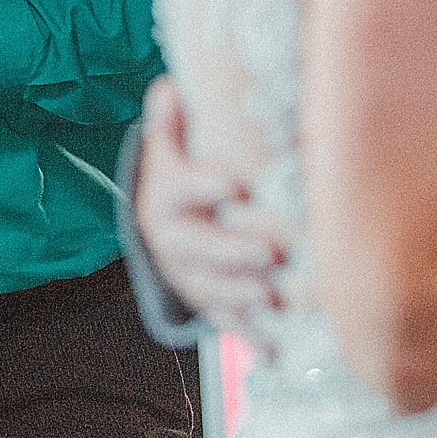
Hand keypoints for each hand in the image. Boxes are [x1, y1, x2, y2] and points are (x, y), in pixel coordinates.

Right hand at [134, 76, 287, 348]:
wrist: (159, 223)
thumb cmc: (178, 172)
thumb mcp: (168, 143)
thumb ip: (170, 118)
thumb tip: (171, 86)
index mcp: (164, 195)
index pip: (182, 188)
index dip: (206, 186)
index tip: (235, 185)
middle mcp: (171, 240)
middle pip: (199, 248)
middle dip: (234, 254)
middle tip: (270, 255)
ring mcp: (187, 276)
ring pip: (213, 290)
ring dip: (243, 296)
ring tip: (275, 297)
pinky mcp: (204, 302)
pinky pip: (226, 322)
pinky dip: (251, 338)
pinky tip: (277, 350)